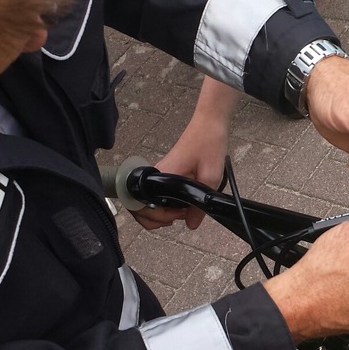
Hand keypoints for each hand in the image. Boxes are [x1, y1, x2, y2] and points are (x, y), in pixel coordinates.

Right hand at [130, 79, 239, 229]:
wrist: (209, 124)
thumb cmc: (208, 144)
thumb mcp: (210, 177)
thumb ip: (200, 205)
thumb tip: (190, 225)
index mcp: (160, 176)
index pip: (139, 205)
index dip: (155, 217)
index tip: (175, 217)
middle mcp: (154, 177)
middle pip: (138, 207)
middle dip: (155, 219)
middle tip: (178, 218)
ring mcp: (158, 176)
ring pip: (146, 203)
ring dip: (159, 214)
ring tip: (181, 214)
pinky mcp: (164, 175)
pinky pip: (156, 196)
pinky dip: (164, 206)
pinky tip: (180, 207)